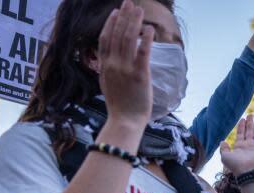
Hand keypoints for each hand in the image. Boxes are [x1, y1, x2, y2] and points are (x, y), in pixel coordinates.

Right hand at [97, 0, 152, 127]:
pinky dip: (145, 39)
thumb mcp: (107, 84)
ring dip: (134, 22)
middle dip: (123, 16)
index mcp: (104, 66)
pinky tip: (149, 29)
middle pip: (117, 34)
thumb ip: (109, 70)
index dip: (110, 23)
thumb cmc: (119, 106)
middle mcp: (113, 64)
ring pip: (128, 39)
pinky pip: (142, 53)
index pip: (105, 39)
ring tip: (139, 10)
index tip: (116, 12)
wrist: (125, 121)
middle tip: (129, 3)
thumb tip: (110, 60)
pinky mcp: (140, 75)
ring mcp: (126, 69)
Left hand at [219, 115, 253, 175]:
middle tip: (250, 115)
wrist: (250, 172)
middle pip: (249, 131)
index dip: (241, 126)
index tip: (242, 119)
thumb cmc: (237, 165)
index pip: (240, 133)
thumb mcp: (225, 156)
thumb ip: (223, 148)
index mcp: (240, 147)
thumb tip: (223, 141)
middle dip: (249, 123)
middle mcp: (249, 146)